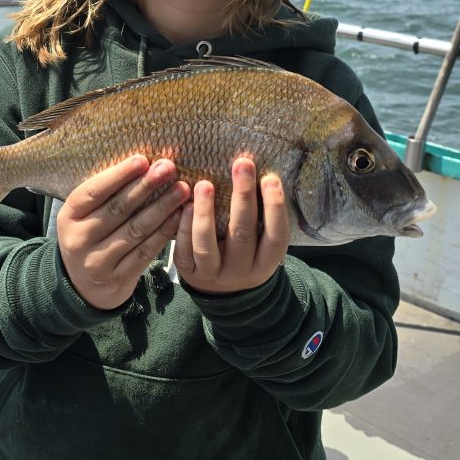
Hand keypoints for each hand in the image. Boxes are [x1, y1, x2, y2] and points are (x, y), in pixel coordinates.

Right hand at [57, 156, 190, 309]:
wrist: (83, 287)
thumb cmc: (90, 237)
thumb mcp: (85, 216)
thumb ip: (106, 194)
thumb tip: (143, 163)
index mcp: (69, 217)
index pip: (94, 192)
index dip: (119, 175)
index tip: (143, 159)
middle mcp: (79, 240)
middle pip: (117, 209)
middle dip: (146, 186)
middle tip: (169, 168)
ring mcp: (98, 262)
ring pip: (136, 230)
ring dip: (162, 207)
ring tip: (181, 189)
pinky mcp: (118, 278)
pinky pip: (146, 251)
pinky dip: (164, 232)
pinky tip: (179, 216)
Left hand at [172, 157, 289, 294]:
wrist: (225, 295)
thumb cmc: (247, 254)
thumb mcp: (261, 244)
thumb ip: (261, 218)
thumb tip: (259, 173)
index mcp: (266, 262)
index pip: (276, 236)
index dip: (274, 207)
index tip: (270, 178)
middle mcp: (241, 271)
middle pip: (242, 234)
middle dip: (243, 197)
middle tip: (242, 164)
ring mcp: (213, 274)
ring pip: (207, 245)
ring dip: (205, 212)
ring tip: (205, 184)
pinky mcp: (189, 273)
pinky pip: (184, 251)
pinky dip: (183, 228)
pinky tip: (184, 206)